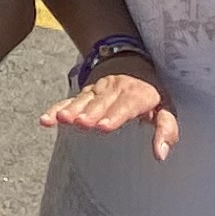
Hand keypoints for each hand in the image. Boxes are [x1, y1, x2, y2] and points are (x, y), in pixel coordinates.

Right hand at [40, 58, 175, 158]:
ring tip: (61, 119)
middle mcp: (115, 91)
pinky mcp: (85, 93)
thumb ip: (166, 130)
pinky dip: (57, 108)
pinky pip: (70, 101)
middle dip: (90, 113)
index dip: (114, 115)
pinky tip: (47, 119)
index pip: (125, 106)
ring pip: (84, 101)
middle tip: (80, 123)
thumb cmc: (151, 92)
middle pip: (101, 104)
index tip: (103, 126)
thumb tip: (161, 155)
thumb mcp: (167, 107)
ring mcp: (97, 91)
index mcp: (137, 95)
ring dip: (72, 109)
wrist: (131, 61)